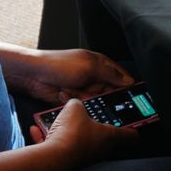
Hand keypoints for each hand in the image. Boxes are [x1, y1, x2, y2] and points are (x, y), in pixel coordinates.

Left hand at [0, 46, 133, 105]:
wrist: (33, 75)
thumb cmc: (59, 64)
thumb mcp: (89, 67)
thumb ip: (111, 75)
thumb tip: (129, 81)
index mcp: (101, 64)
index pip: (121, 76)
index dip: (129, 86)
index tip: (137, 97)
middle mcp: (94, 76)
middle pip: (111, 91)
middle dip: (107, 96)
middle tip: (103, 97)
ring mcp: (84, 88)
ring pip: (97, 101)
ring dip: (87, 98)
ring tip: (75, 90)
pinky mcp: (74, 99)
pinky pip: (84, 106)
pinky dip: (76, 102)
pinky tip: (65, 93)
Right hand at [29, 96, 133, 162]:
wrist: (54, 157)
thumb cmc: (72, 134)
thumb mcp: (75, 108)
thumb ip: (77, 103)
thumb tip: (73, 104)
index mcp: (109, 136)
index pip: (130, 136)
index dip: (133, 130)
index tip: (134, 128)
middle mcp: (99, 150)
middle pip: (101, 138)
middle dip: (93, 127)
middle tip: (86, 118)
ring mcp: (83, 158)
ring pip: (76, 142)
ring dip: (66, 132)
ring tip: (54, 122)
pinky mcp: (65, 164)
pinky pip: (57, 148)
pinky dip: (47, 139)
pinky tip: (36, 130)